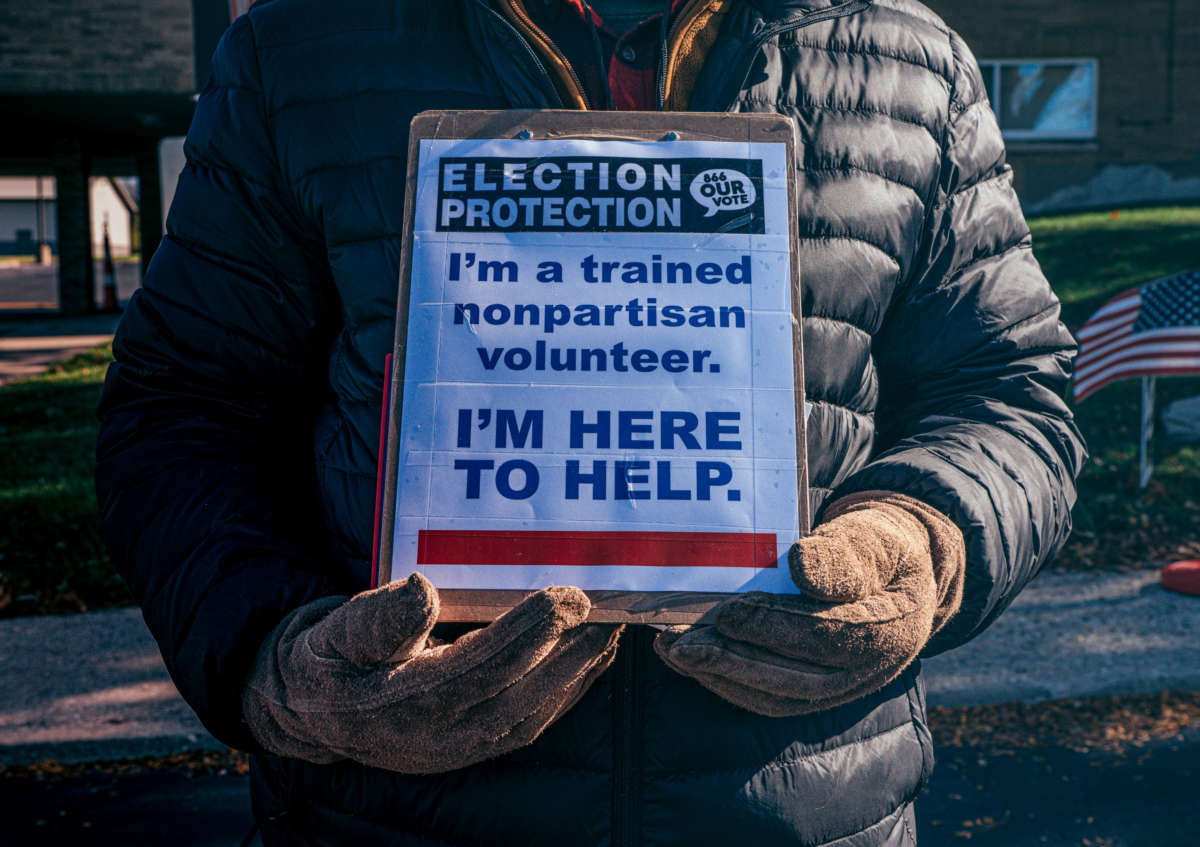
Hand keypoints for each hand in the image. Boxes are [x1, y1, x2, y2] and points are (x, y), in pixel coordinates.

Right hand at [243, 573, 621, 772]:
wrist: (317, 712)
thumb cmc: (331, 660)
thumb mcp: (336, 633)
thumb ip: (375, 620)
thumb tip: (420, 591)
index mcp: (404, 704)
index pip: (481, 668)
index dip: (529, 632)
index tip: (569, 596)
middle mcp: (441, 734)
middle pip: (523, 695)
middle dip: (574, 652)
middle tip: (613, 609)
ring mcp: (463, 746)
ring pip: (536, 711)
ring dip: (580, 670)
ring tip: (613, 626)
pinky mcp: (477, 744)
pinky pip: (534, 718)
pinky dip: (569, 687)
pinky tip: (591, 654)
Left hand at [654, 491, 963, 715]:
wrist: (892, 571)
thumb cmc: (877, 546)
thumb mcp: (873, 536)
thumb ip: (844, 553)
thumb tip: (801, 570)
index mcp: (892, 628)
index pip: (832, 636)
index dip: (778, 627)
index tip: (730, 613)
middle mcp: (868, 670)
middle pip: (798, 679)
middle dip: (734, 662)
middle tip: (683, 644)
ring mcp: (841, 687)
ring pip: (777, 696)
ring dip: (720, 676)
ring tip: (674, 650)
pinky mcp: (813, 692)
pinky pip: (767, 697)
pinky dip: (724, 681)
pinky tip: (685, 659)